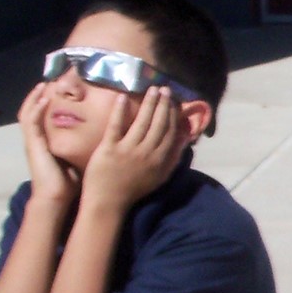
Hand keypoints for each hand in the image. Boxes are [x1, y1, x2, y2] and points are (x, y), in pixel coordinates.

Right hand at [18, 83, 80, 205]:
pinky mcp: (33, 145)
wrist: (55, 198)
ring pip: (28, 112)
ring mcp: (32, 141)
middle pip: (33, 110)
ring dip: (34, 97)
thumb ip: (82, 147)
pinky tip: (46, 98)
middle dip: (38, 95)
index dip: (48, 103)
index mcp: (46, 141)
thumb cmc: (68, 182)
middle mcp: (37, 139)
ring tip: (44, 84)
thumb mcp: (76, 158)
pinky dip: (37, 109)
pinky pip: (32, 122)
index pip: (44, 116)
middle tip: (49, 80)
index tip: (58, 90)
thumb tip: (103, 138)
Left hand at [81, 88, 186, 213]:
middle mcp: (147, 152)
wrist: (108, 203)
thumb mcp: (159, 177)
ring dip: (148, 103)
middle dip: (163, 104)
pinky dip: (120, 111)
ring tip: (151, 89)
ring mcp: (128, 150)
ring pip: (142, 122)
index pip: (170, 131)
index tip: (173, 101)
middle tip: (164, 89)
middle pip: (158, 123)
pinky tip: (122, 97)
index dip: (173, 114)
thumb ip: (172, 159)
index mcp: (160, 159)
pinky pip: (116, 126)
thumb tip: (183, 140)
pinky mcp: (109, 148)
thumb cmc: (133, 189)